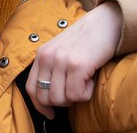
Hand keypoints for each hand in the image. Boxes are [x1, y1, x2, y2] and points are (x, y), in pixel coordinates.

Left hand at [26, 1, 121, 118]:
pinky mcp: (77, 65)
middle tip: (76, 90)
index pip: (31, 88)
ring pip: (60, 99)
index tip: (50, 113)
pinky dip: (86, 93)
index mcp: (41, 54)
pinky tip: (91, 79)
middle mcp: (47, 57)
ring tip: (84, 81)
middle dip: (62, 102)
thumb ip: (51, 68)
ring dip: (75, 97)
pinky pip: (76, 95)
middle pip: (45, 98)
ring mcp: (61, 61)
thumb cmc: (86, 40)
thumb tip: (50, 99)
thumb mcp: (60, 50)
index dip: (40, 106)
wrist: (105, 22)